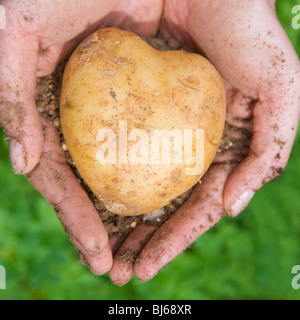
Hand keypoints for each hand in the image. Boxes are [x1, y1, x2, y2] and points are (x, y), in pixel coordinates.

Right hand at [0, 0, 162, 274]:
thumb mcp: (17, 39)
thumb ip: (11, 97)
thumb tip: (24, 164)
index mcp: (50, 118)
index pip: (62, 181)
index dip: (76, 219)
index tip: (97, 254)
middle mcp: (81, 125)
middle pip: (92, 187)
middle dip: (104, 230)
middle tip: (121, 269)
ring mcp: (111, 117)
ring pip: (122, 174)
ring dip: (132, 215)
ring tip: (146, 253)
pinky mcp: (142, 102)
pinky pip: (152, 144)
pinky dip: (158, 175)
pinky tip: (169, 202)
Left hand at [108, 0, 299, 283]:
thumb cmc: (251, 35)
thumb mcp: (281, 92)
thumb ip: (269, 151)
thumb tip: (232, 207)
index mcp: (224, 149)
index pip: (198, 206)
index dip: (175, 239)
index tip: (146, 268)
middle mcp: (192, 146)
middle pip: (166, 204)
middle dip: (144, 240)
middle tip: (120, 272)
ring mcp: (163, 130)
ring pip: (141, 185)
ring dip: (122, 220)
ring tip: (102, 253)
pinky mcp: (137, 109)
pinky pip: (120, 149)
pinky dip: (108, 177)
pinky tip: (92, 201)